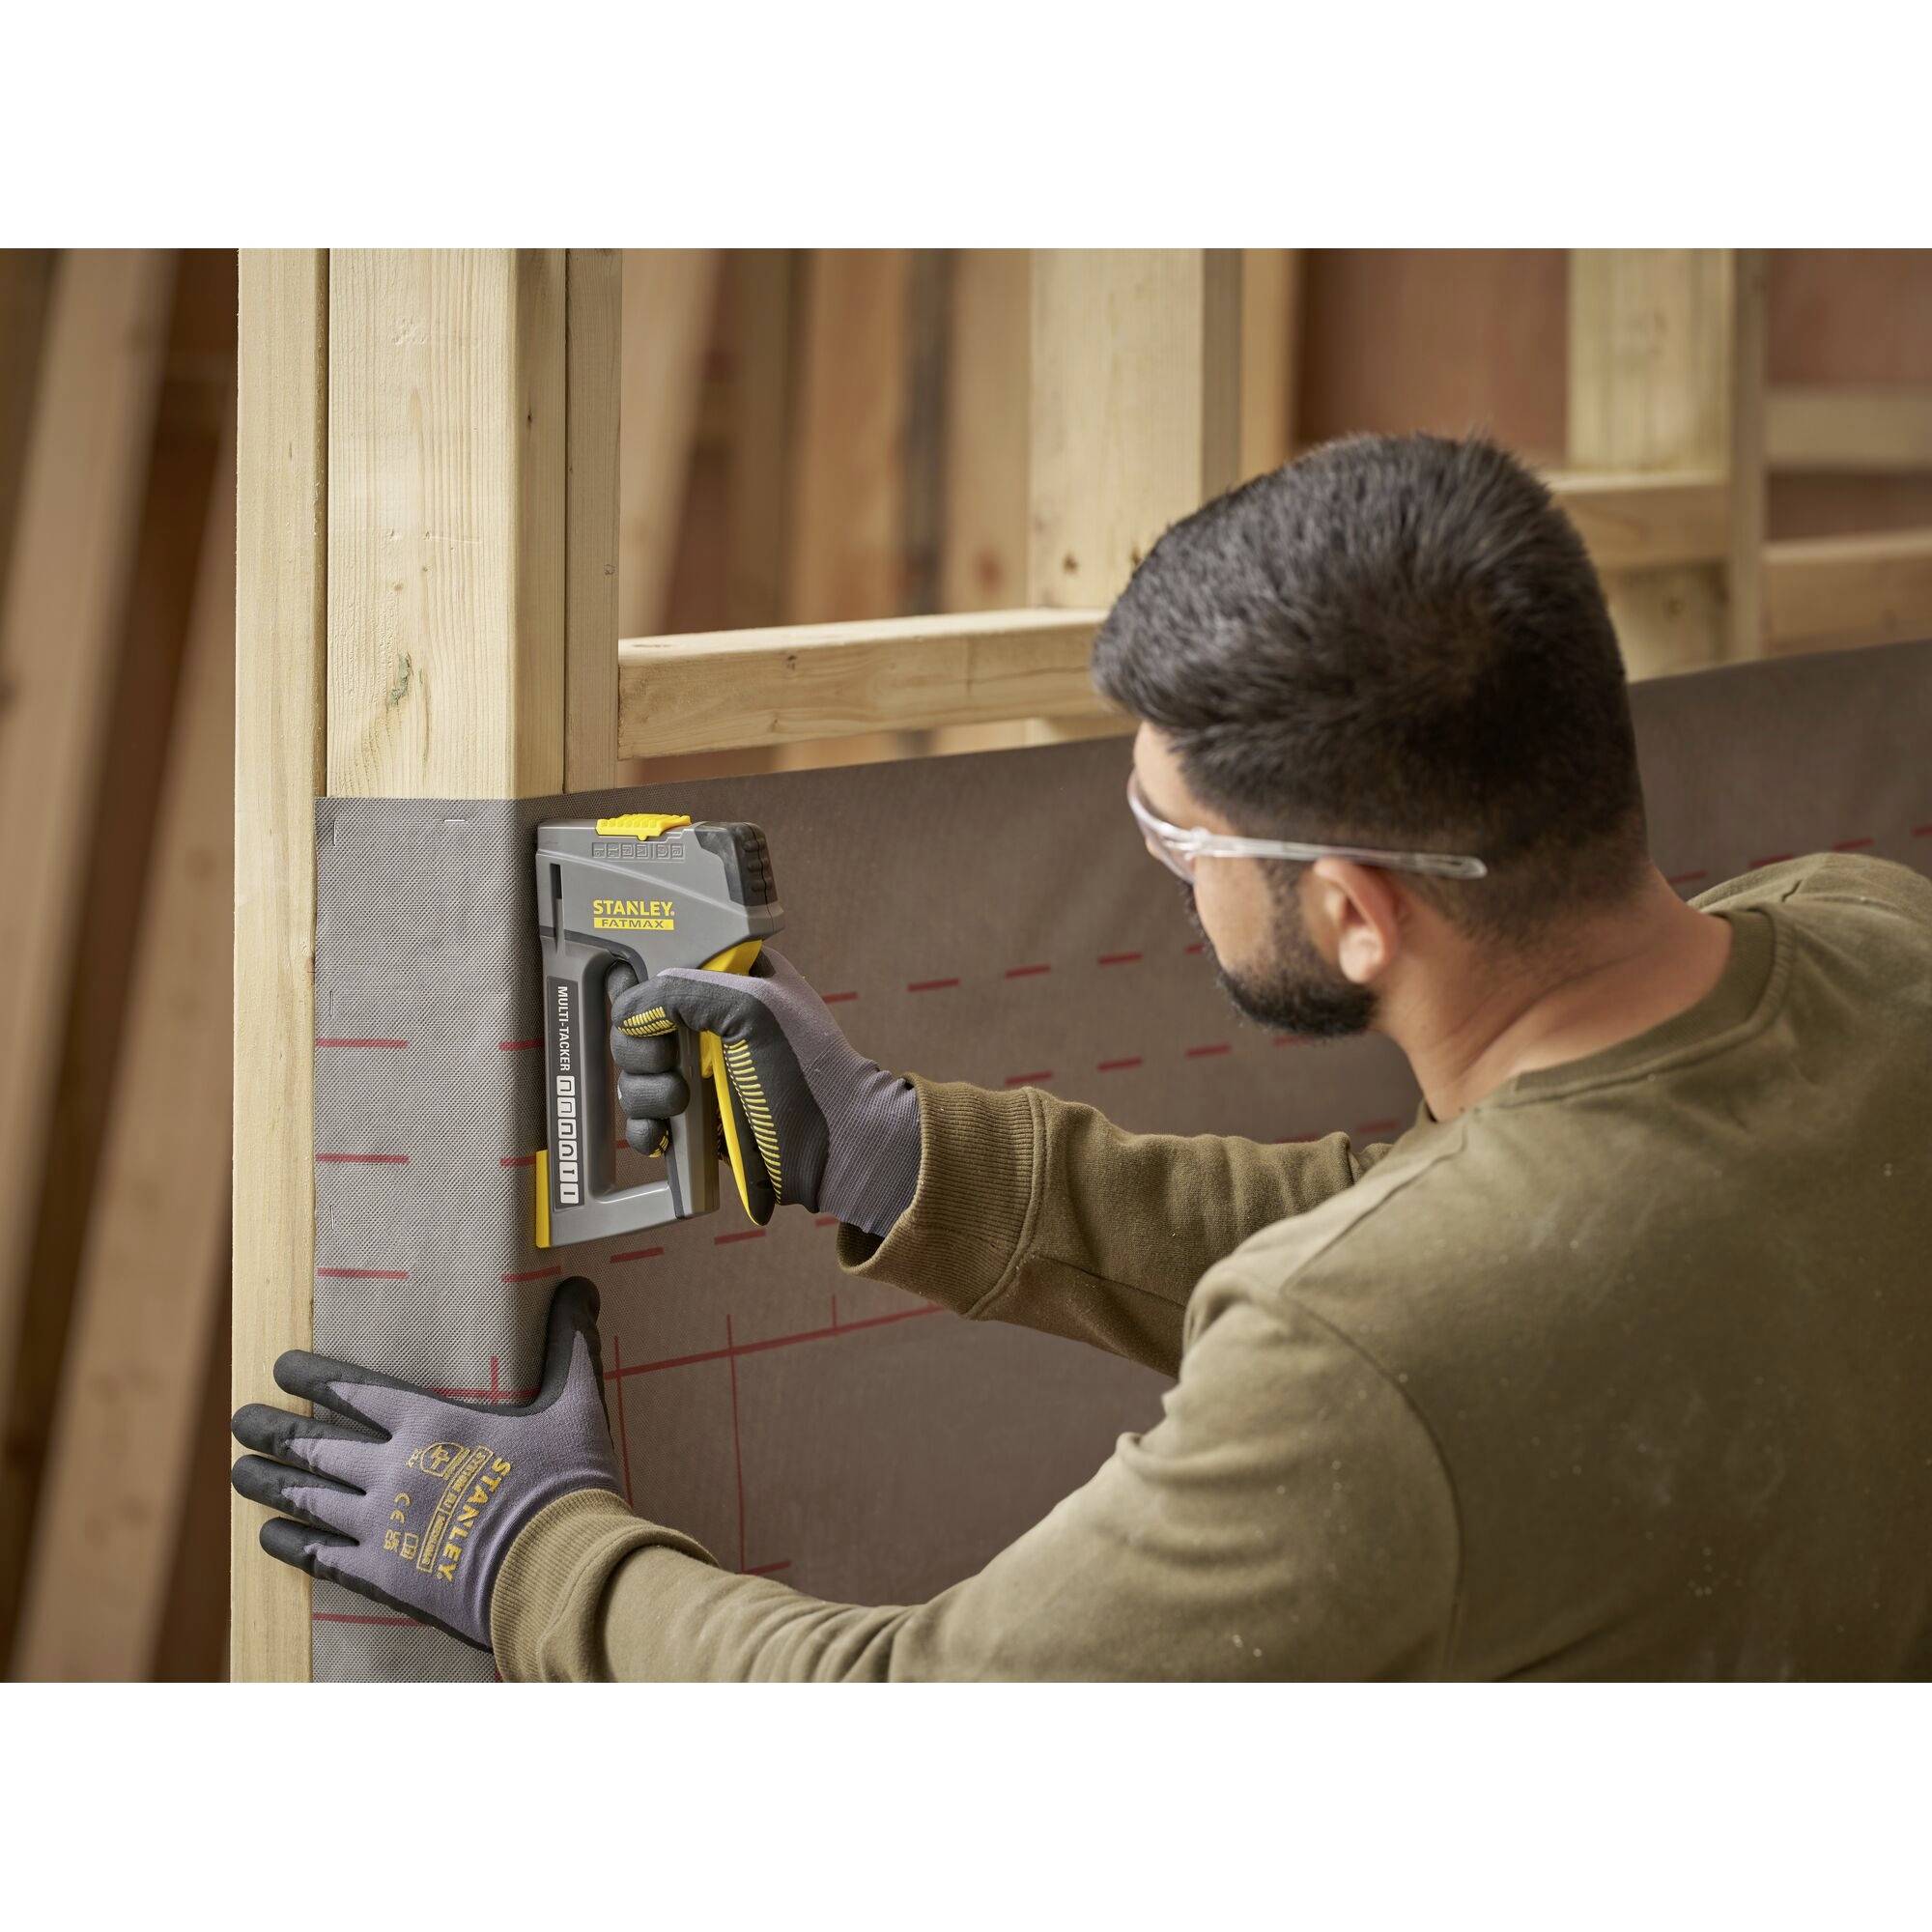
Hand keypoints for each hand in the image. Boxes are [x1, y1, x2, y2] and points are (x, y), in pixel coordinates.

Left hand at [231, 1277, 622, 1649]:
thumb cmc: (567, 1483)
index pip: (357, 1391)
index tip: (280, 1368)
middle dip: (274, 1430)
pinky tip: (267, 1537)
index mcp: (433, 1423)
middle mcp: (394, 1468)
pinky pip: (321, 1556)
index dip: (314, 1378)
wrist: (558, 1570)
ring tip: (239, 1472)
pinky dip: (290, 1544)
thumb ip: (568, 1345)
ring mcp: (383, 1524)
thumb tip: (578, 1288)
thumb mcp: (575, 1405)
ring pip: (307, 1498)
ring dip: (268, 1483)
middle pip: (317, 1445)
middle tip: (241, 1421)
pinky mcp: (384, 1576)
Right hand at [609, 947, 919, 1238]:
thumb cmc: (810, 1070)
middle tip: (670, 1063)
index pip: (663, 973)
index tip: (648, 1015)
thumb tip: (632, 1011)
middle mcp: (711, 1027)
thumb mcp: (753, 1007)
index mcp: (730, 984)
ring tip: (679, 1102)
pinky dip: (645, 1129)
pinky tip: (662, 1135)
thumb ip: (686, 992)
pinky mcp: (695, 1122)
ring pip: (635, 1077)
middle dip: (641, 1050)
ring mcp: (701, 1076)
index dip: (644, 993)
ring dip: (644, 1092)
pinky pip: (646, 1121)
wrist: (835, 1147)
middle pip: (637, 1029)